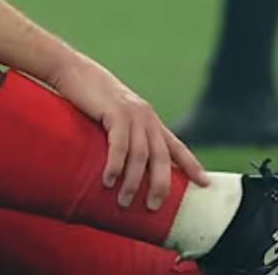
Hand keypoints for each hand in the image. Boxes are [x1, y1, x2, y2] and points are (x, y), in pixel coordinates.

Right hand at [48, 53, 206, 211]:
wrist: (72, 70)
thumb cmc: (91, 96)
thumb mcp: (116, 115)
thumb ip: (127, 134)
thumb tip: (127, 164)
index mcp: (149, 119)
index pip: (176, 145)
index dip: (191, 165)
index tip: (204, 184)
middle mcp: (146, 117)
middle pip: (161, 157)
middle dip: (160, 185)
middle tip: (153, 207)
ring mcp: (132, 114)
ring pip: (141, 155)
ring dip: (133, 182)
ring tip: (124, 201)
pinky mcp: (114, 112)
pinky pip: (119, 145)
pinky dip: (116, 166)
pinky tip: (109, 181)